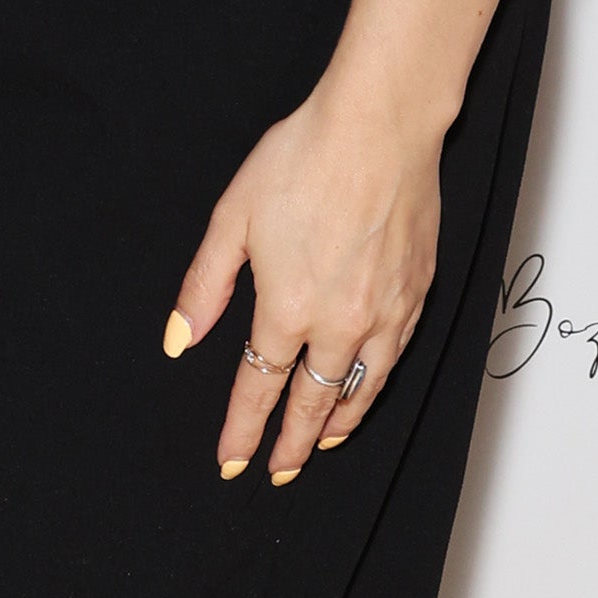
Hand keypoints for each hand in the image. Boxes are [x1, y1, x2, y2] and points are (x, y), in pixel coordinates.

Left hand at [166, 79, 439, 483]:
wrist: (379, 126)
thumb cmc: (302, 160)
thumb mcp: (232, 218)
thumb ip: (205, 286)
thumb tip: (181, 339)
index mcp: (287, 308)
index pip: (260, 387)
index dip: (243, 430)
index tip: (231, 462)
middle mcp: (339, 324)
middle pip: (313, 405)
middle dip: (293, 446)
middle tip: (279, 471)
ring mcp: (385, 313)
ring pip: (359, 391)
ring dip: (338, 426)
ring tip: (322, 446)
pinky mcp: (416, 295)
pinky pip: (393, 360)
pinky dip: (374, 387)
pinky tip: (364, 390)